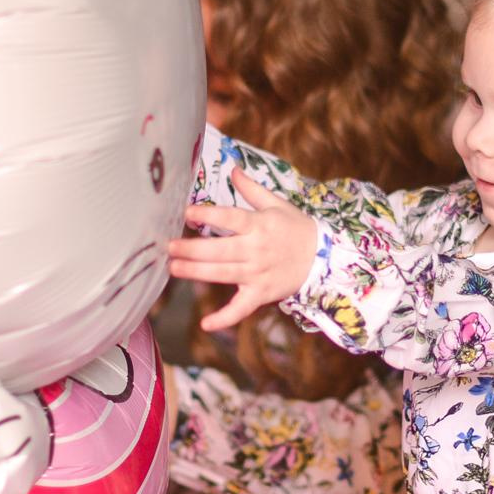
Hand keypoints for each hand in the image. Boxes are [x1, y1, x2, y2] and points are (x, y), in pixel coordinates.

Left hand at [171, 172, 319, 332]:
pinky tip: (205, 324)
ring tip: (174, 268)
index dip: (208, 215)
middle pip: (219, 249)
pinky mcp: (261, 294)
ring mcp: (257, 274)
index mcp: (259, 225)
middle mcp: (256, 249)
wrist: (324, 258)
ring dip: (196, 273)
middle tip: (169, 247)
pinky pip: (241, 308)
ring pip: (222, 274)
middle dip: (192, 249)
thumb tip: (233, 169)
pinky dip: (224, 318)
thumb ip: (252, 189)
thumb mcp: (277, 204)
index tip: (187, 213)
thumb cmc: (296, 228)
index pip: (230, 217)